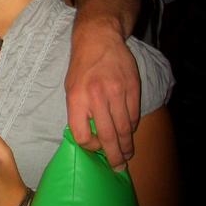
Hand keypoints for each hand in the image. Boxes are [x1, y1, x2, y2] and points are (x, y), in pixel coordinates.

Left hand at [65, 20, 140, 168]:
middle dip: (114, 155)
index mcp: (76, 99)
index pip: (82, 135)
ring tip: (127, 155)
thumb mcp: (70, 89)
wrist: (99, 38)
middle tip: (118, 167)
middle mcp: (96, 97)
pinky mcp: (132, 87)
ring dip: (127, 145)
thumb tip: (89, 138)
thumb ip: (78, 112)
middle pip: (108, 136)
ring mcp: (117, 91)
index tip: (94, 147)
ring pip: (124, 128)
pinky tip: (130, 131)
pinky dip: (132, 126)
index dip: (89, 146)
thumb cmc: (82, 67)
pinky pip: (134, 114)